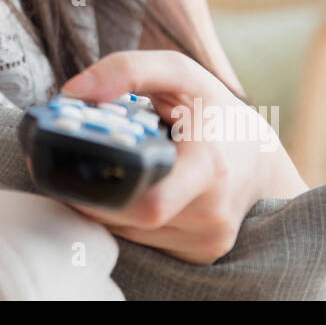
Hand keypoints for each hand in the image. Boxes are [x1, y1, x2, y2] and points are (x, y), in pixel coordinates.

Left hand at [49, 50, 308, 264]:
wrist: (260, 158)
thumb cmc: (215, 112)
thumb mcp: (180, 74)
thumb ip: (128, 70)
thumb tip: (73, 92)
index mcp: (209, 166)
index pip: (147, 200)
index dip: (98, 187)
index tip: (65, 158)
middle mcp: (210, 213)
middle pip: (127, 218)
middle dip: (91, 193)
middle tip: (65, 163)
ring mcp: (205, 240)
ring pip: (129, 232)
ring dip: (105, 204)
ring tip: (98, 170)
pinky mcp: (199, 254)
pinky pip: (142, 241)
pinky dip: (124, 217)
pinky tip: (126, 190)